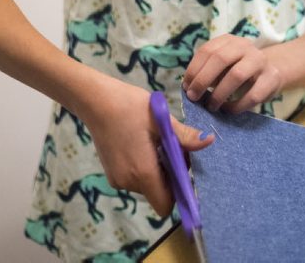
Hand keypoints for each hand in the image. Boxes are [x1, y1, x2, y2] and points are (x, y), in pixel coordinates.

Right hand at [76, 73, 213, 216]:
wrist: (95, 99)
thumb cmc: (129, 106)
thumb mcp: (161, 119)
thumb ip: (184, 136)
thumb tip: (209, 141)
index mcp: (143, 172)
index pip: (166, 204)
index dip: (179, 192)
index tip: (183, 169)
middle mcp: (128, 182)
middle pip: (158, 194)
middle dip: (170, 175)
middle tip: (171, 146)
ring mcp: (117, 179)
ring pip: (147, 185)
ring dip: (157, 169)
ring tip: (154, 140)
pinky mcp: (111, 172)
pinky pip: (135, 178)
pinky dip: (143, 166)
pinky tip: (141, 142)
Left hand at [182, 34, 282, 113]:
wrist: (272, 69)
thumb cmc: (238, 68)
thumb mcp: (223, 64)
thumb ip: (207, 71)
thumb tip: (188, 87)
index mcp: (228, 40)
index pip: (207, 50)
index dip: (194, 69)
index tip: (186, 86)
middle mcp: (244, 46)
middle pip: (220, 59)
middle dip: (203, 80)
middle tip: (194, 97)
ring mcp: (260, 60)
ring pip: (236, 75)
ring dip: (219, 93)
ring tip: (211, 106)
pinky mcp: (272, 78)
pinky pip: (252, 95)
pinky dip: (237, 105)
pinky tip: (228, 110)